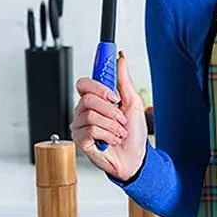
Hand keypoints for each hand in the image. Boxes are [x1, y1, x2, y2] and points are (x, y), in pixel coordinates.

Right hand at [71, 50, 147, 179]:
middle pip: (87, 98)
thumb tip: (120, 59)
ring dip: (112, 125)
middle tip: (120, 117)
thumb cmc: (133, 133)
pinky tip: (112, 140)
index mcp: (96, 100)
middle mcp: (85, 111)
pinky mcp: (81, 140)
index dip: (98, 86)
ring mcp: (81, 125)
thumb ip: (124, 80)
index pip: (84, 84)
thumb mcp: (133, 102)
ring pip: (91, 115)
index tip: (113, 93)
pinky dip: (108, 135)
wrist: (136, 157)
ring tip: (119, 132)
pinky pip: (91, 130)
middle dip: (110, 109)